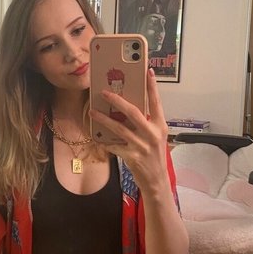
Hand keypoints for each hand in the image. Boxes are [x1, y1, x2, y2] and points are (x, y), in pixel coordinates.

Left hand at [89, 68, 168, 193]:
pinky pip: (114, 145)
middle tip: (104, 92)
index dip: (152, 87)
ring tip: (92, 112)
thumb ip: (146, 124)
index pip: (156, 102)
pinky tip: (97, 136)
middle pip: (133, 112)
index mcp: (160, 126)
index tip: (148, 72)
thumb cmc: (155, 156)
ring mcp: (142, 146)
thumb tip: (127, 109)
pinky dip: (105, 141)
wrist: (157, 181)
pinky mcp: (132, 156)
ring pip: (119, 128)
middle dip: (117, 101)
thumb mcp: (156, 137)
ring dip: (104, 119)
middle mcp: (152, 134)